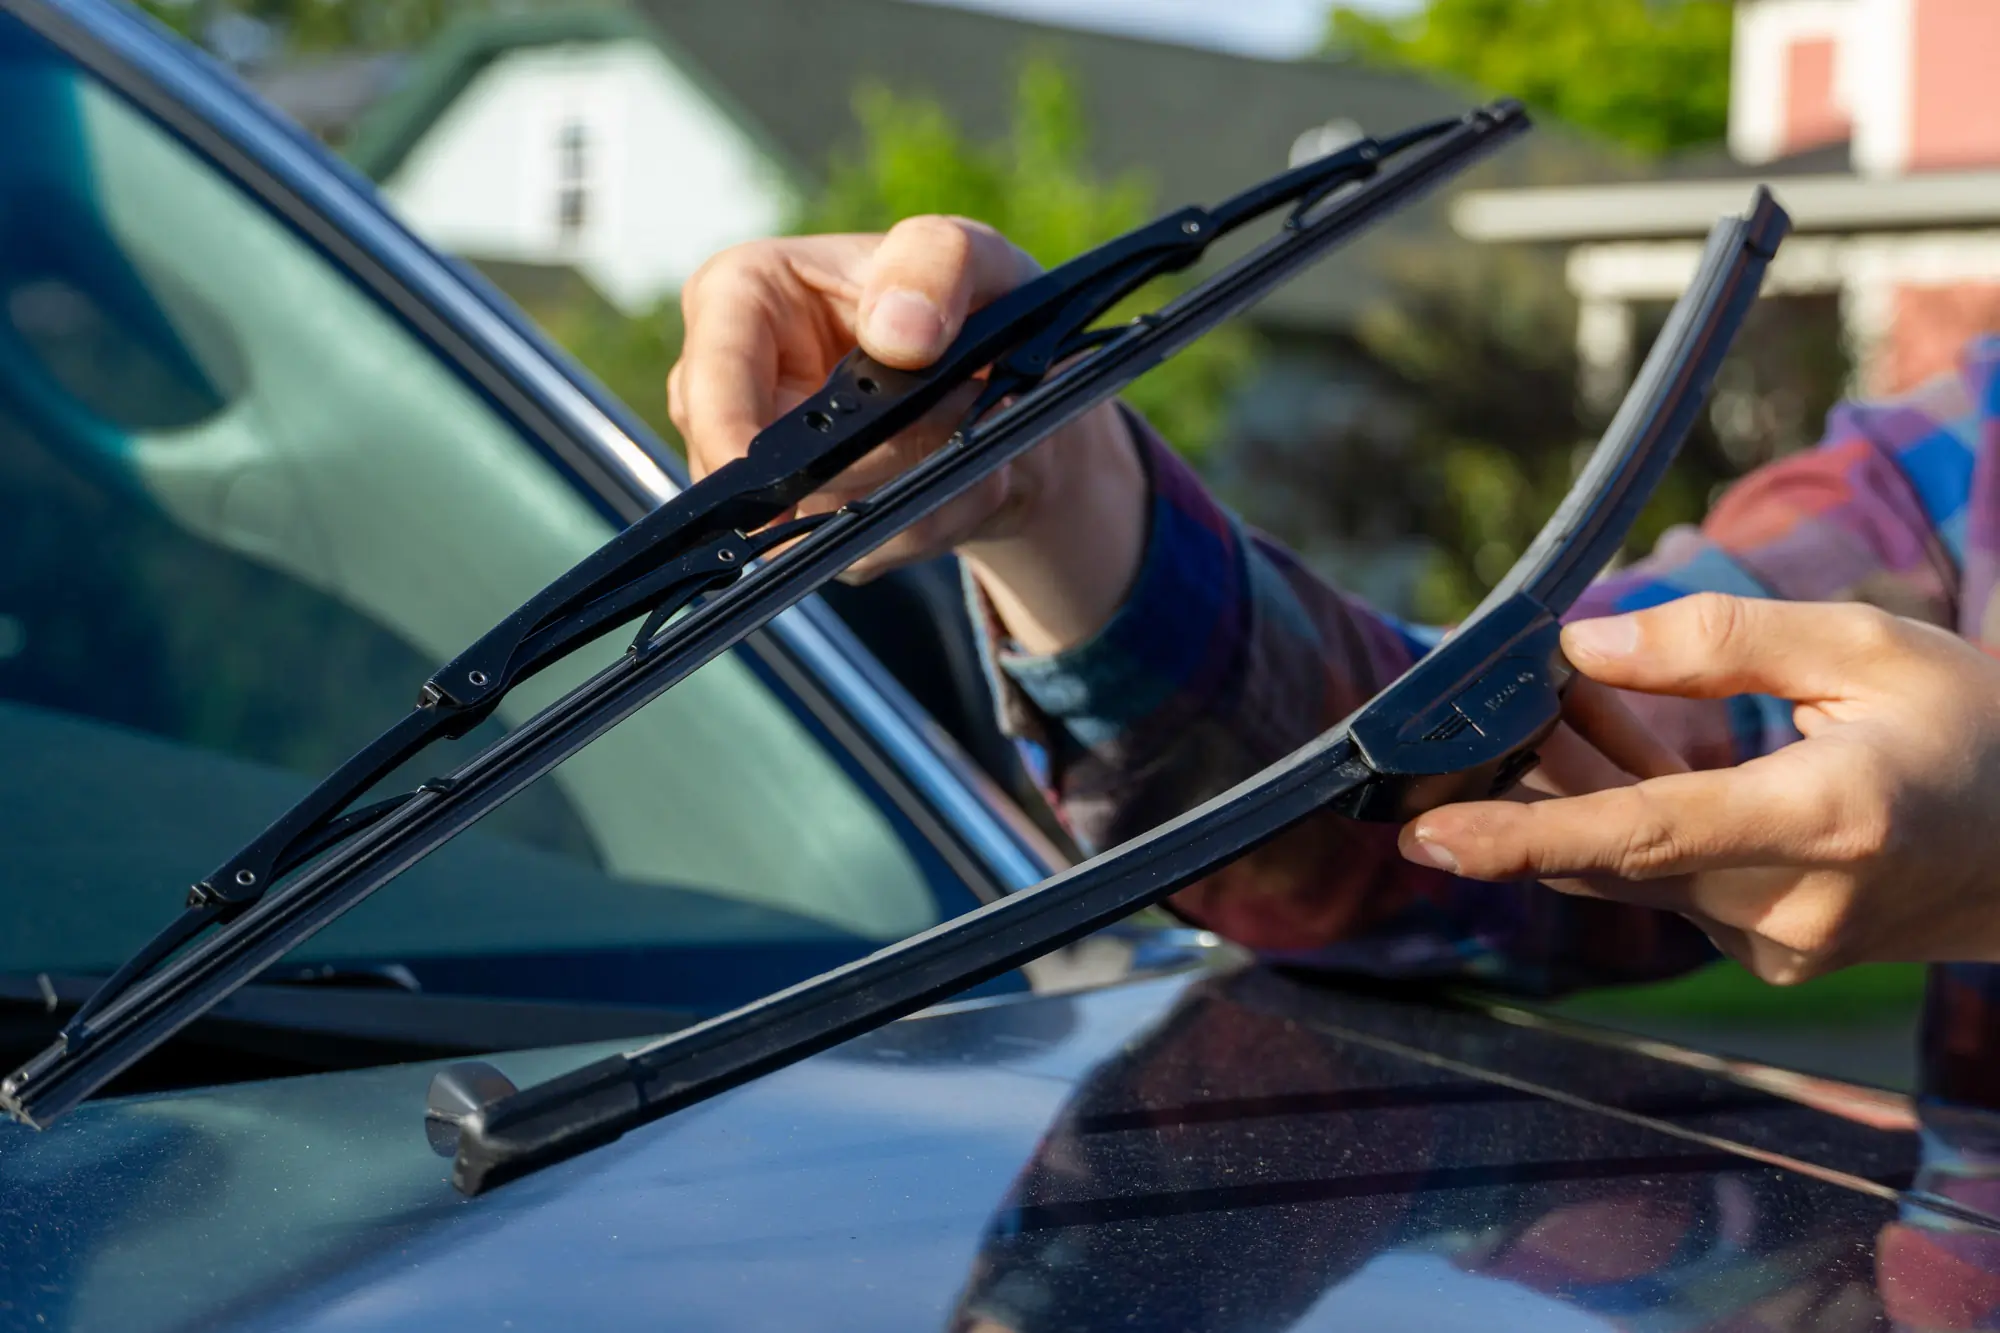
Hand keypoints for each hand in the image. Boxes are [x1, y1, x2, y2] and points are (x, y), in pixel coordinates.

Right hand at [668, 216, 1147, 653]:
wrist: (1009, 387)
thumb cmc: (967, 298)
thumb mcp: (970, 252)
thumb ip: (936, 262)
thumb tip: (899, 333)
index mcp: (744, 297)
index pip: (707, 370)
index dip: (727, 429)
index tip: (783, 477)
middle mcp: (736, 386)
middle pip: (751, 464)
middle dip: (862, 464)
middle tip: (956, 419)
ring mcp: (766, 461)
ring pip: (812, 520)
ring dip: (908, 497)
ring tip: (969, 439)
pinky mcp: (809, 521)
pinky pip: (859, 552)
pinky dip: (929, 524)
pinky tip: (967, 480)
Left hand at [1397, 593, 1999, 980]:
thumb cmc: (1975, 727)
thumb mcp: (1863, 646)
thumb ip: (1719, 641)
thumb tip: (1585, 647)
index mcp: (1825, 822)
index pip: (1643, 836)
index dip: (1524, 838)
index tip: (1430, 842)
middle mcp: (1793, 905)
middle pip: (1613, 850)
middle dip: (1529, 779)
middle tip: (1471, 714)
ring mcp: (1779, 943)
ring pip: (1630, 865)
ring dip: (1574, 784)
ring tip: (1550, 697)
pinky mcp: (1768, 949)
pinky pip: (1665, 878)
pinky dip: (1623, 811)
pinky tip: (1602, 733)